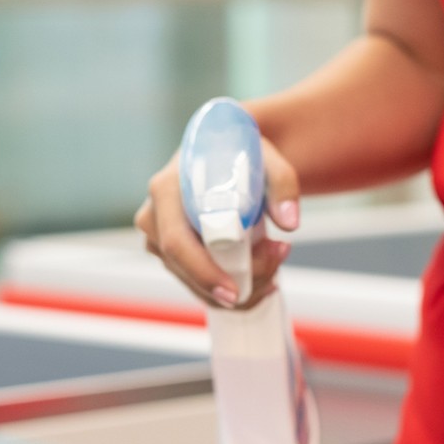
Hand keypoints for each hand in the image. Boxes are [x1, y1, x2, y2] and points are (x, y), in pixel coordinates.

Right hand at [135, 137, 301, 308]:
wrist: (223, 152)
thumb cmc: (238, 152)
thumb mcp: (265, 158)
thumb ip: (282, 183)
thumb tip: (289, 222)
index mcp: (166, 189)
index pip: (177, 243)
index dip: (204, 272)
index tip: (235, 291)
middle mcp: (154, 216)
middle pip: (187, 270)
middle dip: (236, 280)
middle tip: (277, 262)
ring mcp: (158, 238)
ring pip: (195, 283)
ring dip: (241, 284)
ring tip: (276, 258)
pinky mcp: (170, 254)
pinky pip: (198, 284)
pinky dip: (233, 287)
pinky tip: (265, 275)